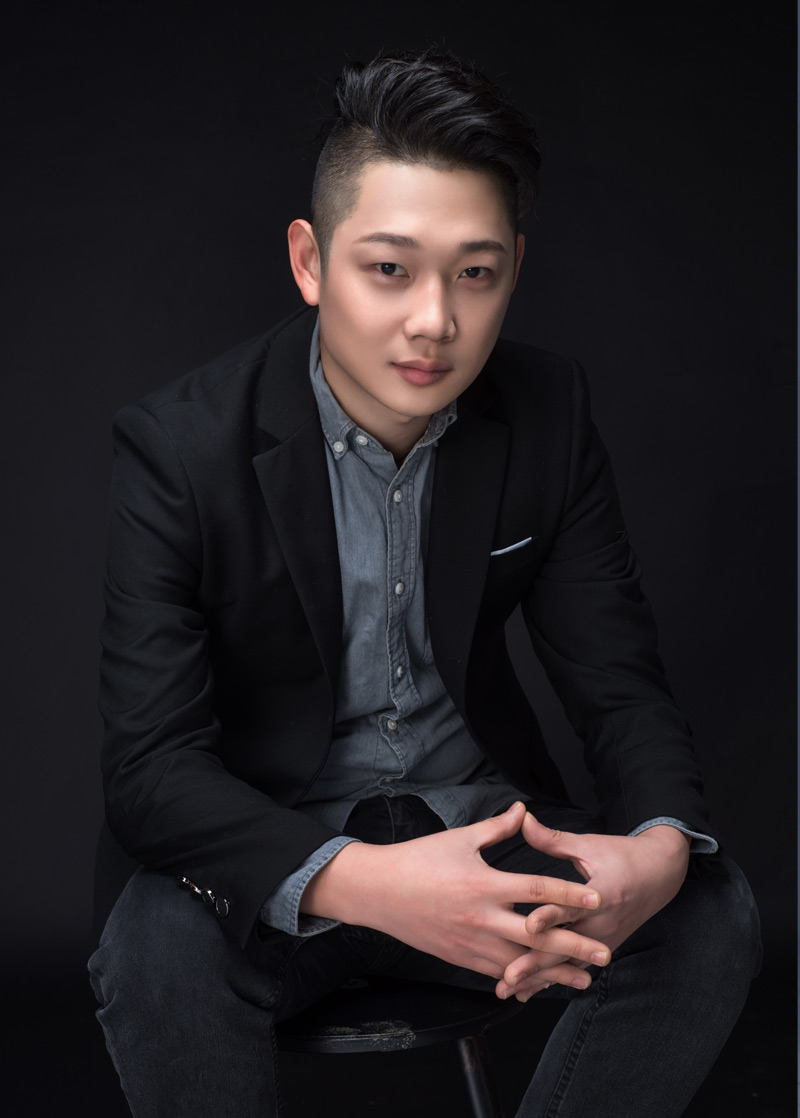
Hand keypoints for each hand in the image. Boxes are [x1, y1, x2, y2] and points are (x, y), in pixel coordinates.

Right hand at [301, 801, 610, 994]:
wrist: (379, 891)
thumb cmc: (419, 859)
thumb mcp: (460, 838)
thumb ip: (498, 828)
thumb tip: (524, 810)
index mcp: (484, 883)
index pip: (537, 889)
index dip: (570, 894)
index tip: (598, 898)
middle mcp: (481, 918)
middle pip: (538, 936)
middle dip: (575, 947)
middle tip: (605, 953)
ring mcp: (471, 943)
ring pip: (522, 963)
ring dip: (555, 972)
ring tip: (584, 978)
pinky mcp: (461, 958)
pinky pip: (497, 972)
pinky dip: (523, 978)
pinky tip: (541, 983)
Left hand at [495, 814, 690, 1000]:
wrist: (661, 874)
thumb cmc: (622, 855)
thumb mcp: (589, 844)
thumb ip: (553, 838)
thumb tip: (522, 818)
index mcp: (602, 893)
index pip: (572, 908)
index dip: (551, 917)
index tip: (528, 926)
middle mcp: (603, 922)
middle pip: (566, 947)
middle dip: (536, 963)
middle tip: (509, 976)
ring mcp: (604, 940)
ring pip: (567, 964)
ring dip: (539, 978)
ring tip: (509, 990)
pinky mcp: (603, 947)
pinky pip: (574, 967)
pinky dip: (551, 979)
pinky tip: (528, 991)